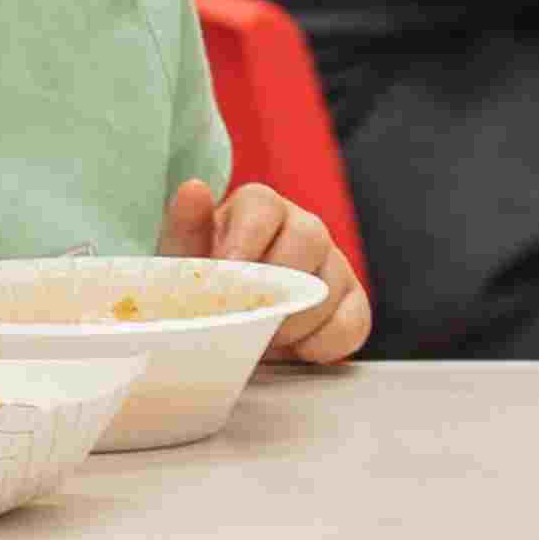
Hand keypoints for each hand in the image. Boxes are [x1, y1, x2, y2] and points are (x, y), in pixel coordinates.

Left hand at [164, 175, 374, 363]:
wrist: (232, 324)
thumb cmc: (209, 287)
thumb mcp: (187, 262)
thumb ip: (186, 229)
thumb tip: (194, 190)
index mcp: (260, 208)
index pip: (263, 205)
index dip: (246, 240)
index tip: (228, 276)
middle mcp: (303, 227)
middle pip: (308, 238)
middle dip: (275, 287)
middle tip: (247, 317)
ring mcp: (333, 262)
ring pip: (331, 284)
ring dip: (294, 322)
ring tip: (264, 340)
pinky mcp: (352, 300)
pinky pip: (352, 321)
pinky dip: (324, 342)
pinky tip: (296, 349)